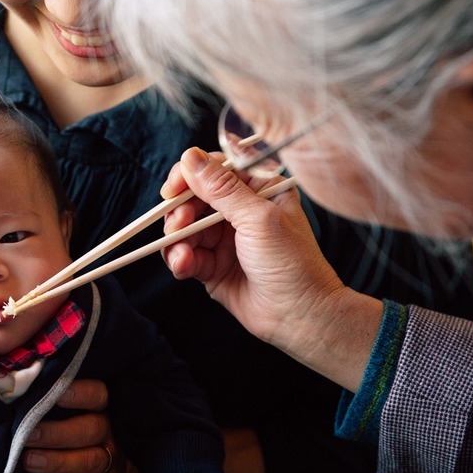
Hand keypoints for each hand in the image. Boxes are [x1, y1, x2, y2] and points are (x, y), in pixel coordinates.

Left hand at [21, 379, 124, 472]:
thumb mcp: (68, 410)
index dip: (80, 393)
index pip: (97, 394)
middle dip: (56, 433)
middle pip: (91, 429)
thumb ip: (47, 399)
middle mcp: (109, 432)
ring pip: (91, 461)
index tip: (55, 395)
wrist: (110, 464)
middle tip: (27, 435)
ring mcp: (112, 461)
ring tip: (28, 462)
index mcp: (100, 407)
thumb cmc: (73, 426)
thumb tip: (13, 384)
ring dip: (59, 463)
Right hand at [160, 148, 381, 390]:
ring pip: (184, 227)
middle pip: (193, 197)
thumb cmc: (292, 263)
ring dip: (177, 239)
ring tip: (182, 255)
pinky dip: (180, 259)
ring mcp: (224, 237)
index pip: (215, 169)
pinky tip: (184, 266)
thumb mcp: (258, 218)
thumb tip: (191, 157)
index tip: (173, 188)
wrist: (299, 315)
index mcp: (258, 188)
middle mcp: (240, 210)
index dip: (190, 175)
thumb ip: (222, 188)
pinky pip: (185, 254)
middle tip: (179, 225)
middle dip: (180, 211)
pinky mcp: (213, 264)